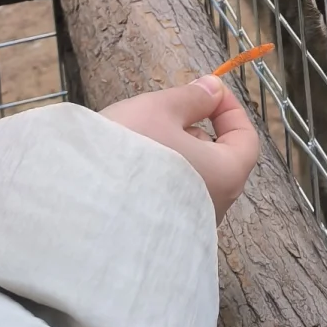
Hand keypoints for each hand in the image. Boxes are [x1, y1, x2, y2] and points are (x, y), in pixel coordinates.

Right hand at [101, 76, 258, 222]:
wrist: (80, 205)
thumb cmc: (129, 152)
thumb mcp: (160, 110)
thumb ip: (192, 98)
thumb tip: (213, 89)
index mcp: (226, 174)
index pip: (246, 139)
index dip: (229, 110)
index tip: (207, 93)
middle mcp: (214, 206)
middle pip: (217, 159)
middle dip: (193, 131)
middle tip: (163, 115)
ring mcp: (189, 226)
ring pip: (191, 178)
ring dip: (172, 155)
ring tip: (139, 142)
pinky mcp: (161, 237)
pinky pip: (169, 200)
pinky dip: (158, 179)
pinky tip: (129, 170)